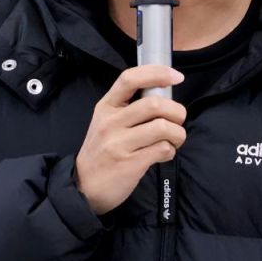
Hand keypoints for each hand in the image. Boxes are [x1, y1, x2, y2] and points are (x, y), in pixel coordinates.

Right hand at [74, 65, 186, 215]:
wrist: (84, 187)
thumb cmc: (102, 152)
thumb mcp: (105, 123)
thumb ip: (128, 108)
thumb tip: (163, 96)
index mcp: (106, 107)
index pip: (130, 79)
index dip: (157, 73)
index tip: (176, 77)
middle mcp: (110, 122)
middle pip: (154, 104)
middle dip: (177, 112)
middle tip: (177, 122)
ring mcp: (118, 143)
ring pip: (163, 127)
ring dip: (177, 134)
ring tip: (173, 140)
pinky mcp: (129, 164)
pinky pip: (163, 149)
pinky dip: (170, 151)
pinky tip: (164, 154)